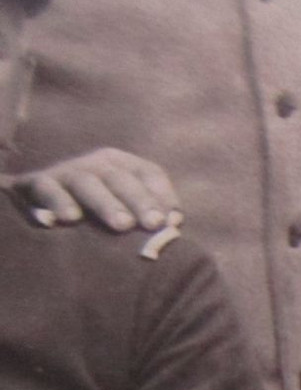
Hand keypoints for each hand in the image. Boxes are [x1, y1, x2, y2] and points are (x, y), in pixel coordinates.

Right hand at [8, 148, 179, 232]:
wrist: (44, 206)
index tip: (173, 221)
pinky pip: (45, 189)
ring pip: (86, 182)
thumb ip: (150, 214)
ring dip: (104, 203)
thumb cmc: (98, 215)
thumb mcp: (125, 210)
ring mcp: (66, 171)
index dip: (163, 195)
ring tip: (120, 225)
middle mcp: (96, 163)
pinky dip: (54, 202)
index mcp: (122, 165)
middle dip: (139, 201)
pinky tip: (63, 221)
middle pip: (120, 178)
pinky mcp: (36, 182)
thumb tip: (174, 222)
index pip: (148, 173)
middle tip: (152, 224)